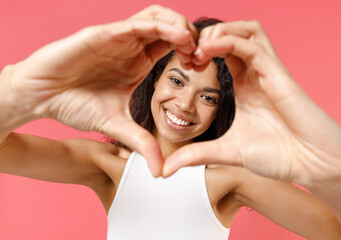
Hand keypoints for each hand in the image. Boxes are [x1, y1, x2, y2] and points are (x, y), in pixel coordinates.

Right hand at [0, 5, 196, 176]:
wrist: (40, 97)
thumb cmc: (74, 105)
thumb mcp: (115, 126)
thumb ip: (141, 143)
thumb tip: (161, 171)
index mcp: (138, 62)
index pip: (173, 46)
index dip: (192, 52)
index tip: (203, 66)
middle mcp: (131, 46)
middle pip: (170, 26)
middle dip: (192, 36)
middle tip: (203, 54)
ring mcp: (118, 37)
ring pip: (157, 17)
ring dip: (179, 26)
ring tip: (192, 43)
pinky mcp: (103, 33)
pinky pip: (136, 22)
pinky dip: (159, 26)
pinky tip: (176, 36)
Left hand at [163, 21, 340, 185]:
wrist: (311, 166)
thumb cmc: (277, 156)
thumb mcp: (227, 152)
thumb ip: (196, 155)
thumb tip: (166, 169)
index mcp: (244, 86)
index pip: (221, 53)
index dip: (199, 52)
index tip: (183, 63)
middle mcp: (256, 74)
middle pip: (233, 35)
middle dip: (206, 36)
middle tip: (187, 53)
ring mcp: (269, 72)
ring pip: (246, 31)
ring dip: (220, 31)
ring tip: (199, 47)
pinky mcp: (280, 75)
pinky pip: (254, 46)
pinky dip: (230, 41)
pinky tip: (209, 49)